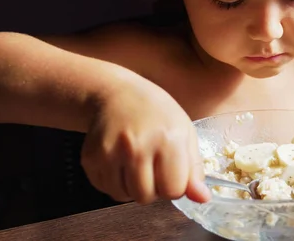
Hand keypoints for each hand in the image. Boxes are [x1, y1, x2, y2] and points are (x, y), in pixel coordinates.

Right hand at [80, 77, 210, 204]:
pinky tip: (121, 161)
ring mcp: (111, 152)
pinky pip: (105, 189)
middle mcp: (138, 147)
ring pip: (124, 196)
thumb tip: (203, 199)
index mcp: (168, 140)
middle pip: (146, 197)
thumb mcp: (185, 134)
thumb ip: (194, 169)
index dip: (175, 185)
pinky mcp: (91, 158)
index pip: (174, 190)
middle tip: (153, 167)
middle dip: (152, 189)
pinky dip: (115, 182)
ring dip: (132, 187)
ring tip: (137, 163)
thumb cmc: (157, 114)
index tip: (172, 171)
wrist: (117, 94)